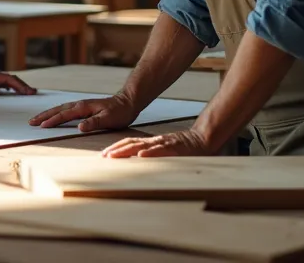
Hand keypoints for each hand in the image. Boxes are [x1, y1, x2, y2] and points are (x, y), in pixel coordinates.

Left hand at [0, 69, 36, 95]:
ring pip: (10, 80)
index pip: (10, 80)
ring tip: (28, 92)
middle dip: (24, 86)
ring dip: (19, 85)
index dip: (20, 86)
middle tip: (33, 93)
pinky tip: (15, 91)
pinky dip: (13, 86)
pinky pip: (5, 82)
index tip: (29, 92)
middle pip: (13, 79)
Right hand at [29, 93, 137, 130]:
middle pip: (57, 110)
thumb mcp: (108, 119)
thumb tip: (79, 126)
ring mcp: (80, 105)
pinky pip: (65, 110)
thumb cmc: (119, 112)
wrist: (127, 102)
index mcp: (83, 107)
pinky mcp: (83, 108)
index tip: (42, 126)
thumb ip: (94, 122)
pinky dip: (56, 113)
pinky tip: (53, 116)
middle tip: (31, 122)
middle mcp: (79, 105)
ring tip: (37, 119)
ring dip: (48, 114)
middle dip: (44, 116)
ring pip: (60, 109)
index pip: (64, 115)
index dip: (52, 121)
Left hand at [98, 128, 213, 157]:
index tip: (104, 154)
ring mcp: (163, 144)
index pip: (129, 142)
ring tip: (114, 155)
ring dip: (126, 150)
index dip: (116, 147)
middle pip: (131, 143)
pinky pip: (160, 150)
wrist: (201, 140)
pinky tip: (141, 155)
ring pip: (141, 146)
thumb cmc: (182, 149)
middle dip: (116, 149)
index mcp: (150, 143)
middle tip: (103, 156)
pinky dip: (150, 153)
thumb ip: (151, 156)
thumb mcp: (163, 152)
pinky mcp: (173, 148)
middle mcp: (153, 142)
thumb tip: (136, 162)